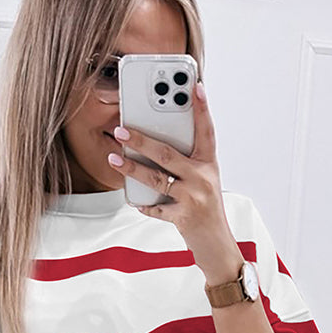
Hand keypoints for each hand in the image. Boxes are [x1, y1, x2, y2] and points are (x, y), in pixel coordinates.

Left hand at [109, 79, 241, 280]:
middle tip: (121, 128)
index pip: (206, 130)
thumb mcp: (204, 181)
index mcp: (209, 164)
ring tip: (114, 157)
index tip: (195, 85)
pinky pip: (156, 208)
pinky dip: (144, 204)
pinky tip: (133, 199)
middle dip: (142, 140)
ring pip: (157, 178)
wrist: (217, 246)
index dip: (202, 108)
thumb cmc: (206, 209)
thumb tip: (153, 144)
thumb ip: (186, 162)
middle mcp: (203, 178)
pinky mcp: (184, 218)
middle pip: (168, 153)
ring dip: (132, 168)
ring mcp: (193, 198)